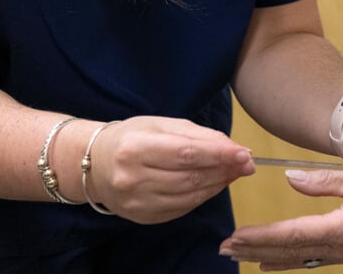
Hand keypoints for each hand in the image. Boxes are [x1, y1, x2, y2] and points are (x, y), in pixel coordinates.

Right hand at [82, 116, 253, 223]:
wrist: (94, 165)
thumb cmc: (132, 137)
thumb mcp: (161, 125)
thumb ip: (198, 135)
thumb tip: (235, 150)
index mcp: (136, 148)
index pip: (186, 153)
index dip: (219, 155)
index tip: (245, 154)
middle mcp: (133, 178)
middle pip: (190, 176)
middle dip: (224, 170)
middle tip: (247, 163)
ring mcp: (137, 202)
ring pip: (190, 195)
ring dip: (218, 184)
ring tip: (234, 172)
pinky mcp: (143, 217)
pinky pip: (183, 208)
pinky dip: (203, 196)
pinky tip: (213, 184)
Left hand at [220, 168, 342, 268]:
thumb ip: (326, 180)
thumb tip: (291, 178)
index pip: (294, 234)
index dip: (262, 237)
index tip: (236, 236)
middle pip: (290, 252)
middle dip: (255, 250)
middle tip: (225, 249)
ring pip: (299, 259)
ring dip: (267, 256)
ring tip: (240, 255)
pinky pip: (312, 259)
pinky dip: (287, 260)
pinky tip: (271, 262)